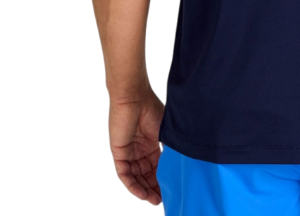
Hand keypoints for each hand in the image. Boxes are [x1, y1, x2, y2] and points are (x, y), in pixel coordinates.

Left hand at [107, 90, 165, 205]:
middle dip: (153, 188)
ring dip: (144, 191)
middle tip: (162, 200)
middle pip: (145, 175)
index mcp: (151, 144)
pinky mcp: (119, 154)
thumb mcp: (165, 133)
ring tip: (154, 201)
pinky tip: (143, 195)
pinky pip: (125, 175)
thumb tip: (180, 166)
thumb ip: (169, 149)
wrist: (133, 98)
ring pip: (135, 178)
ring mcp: (128, 153)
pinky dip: (133, 186)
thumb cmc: (151, 110)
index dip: (162, 179)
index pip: (156, 167)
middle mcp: (139, 151)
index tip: (171, 190)